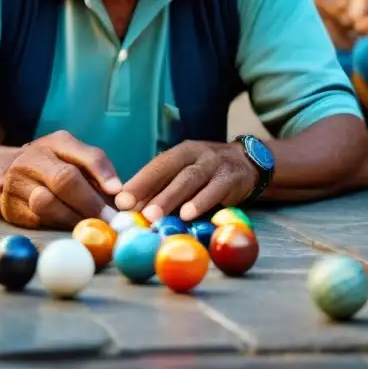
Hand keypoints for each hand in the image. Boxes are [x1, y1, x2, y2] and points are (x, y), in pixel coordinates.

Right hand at [0, 131, 121, 229]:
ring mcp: (16, 183)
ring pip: (47, 204)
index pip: (85, 154)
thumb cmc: (50, 165)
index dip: (103, 173)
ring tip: (89, 227)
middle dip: (91, 203)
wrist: (3, 170)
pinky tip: (67, 228)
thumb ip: (97, 169)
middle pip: (64, 179)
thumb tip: (120, 195)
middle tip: (109, 221)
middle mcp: (32, 159)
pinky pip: (36, 220)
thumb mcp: (72, 156)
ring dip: (72, 218)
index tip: (118, 192)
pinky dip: (55, 226)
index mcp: (56, 143)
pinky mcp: (9, 208)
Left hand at [115, 140, 257, 222]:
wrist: (247, 162)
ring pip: (189, 180)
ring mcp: (214, 164)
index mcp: (180, 152)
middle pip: (170, 171)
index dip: (138, 182)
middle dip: (150, 191)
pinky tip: (188, 215)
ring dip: (170, 198)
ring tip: (154, 216)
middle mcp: (195, 154)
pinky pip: (215, 190)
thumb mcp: (185, 173)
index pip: (156, 166)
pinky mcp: (231, 177)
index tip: (120, 201)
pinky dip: (200, 202)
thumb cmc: (207, 174)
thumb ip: (163, 188)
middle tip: (134, 211)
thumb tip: (133, 211)